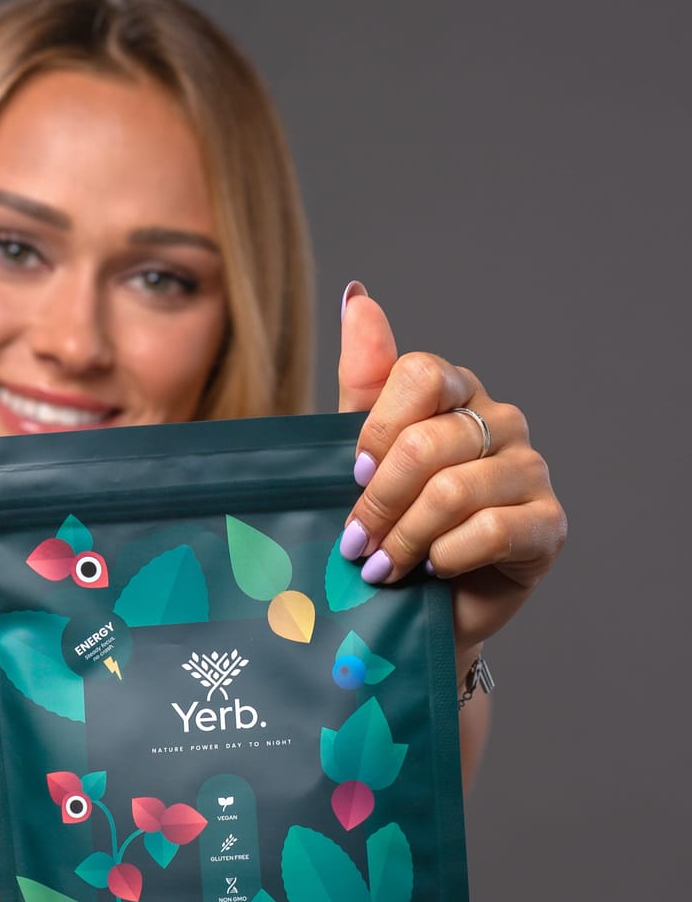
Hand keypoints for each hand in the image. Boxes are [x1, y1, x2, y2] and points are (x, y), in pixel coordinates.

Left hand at [336, 282, 566, 661]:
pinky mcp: (548, 525)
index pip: (421, 373)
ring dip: (405, 537)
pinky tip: (433, 570)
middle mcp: (500, 420)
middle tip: (355, 542)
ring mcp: (530, 470)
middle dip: (379, 501)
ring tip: (382, 566)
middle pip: (429, 440)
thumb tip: (357, 297)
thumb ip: (363, 381)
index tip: (353, 474)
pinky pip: (490, 530)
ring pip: (455, 490)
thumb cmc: (391, 523)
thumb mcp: (362, 453)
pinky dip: (445, 557)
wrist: (420, 604)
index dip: (378, 429)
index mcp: (455, 393)